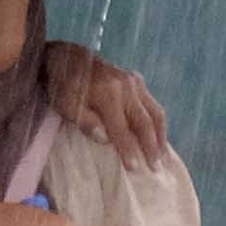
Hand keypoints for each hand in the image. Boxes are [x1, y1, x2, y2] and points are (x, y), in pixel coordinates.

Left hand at [40, 42, 168, 168]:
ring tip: (162, 156)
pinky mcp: (137, 80)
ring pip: (155, 112)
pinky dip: (158, 123)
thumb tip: (105, 139)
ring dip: (160, 136)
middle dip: (151, 147)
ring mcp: (135, 82)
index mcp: (108, 93)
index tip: (135, 169)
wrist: (67, 56)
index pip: (122, 128)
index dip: (129, 150)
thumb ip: (85, 121)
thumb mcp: (65, 104)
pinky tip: (159, 137)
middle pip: (145, 121)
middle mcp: (127, 86)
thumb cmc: (63, 84)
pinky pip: (153, 105)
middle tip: (155, 168)